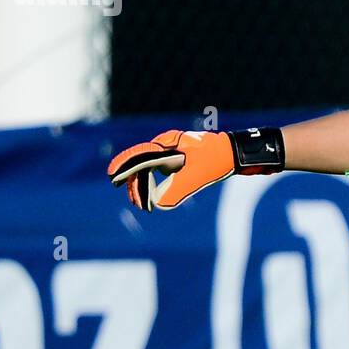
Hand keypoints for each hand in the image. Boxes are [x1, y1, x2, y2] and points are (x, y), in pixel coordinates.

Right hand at [107, 130, 235, 211]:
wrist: (236, 153)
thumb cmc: (217, 159)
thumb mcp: (198, 175)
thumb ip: (178, 189)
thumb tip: (160, 204)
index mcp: (168, 143)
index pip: (140, 154)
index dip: (124, 165)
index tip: (113, 176)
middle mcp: (166, 145)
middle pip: (142, 164)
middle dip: (136, 184)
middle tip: (136, 203)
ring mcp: (170, 152)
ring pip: (148, 169)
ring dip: (144, 186)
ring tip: (141, 204)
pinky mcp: (176, 160)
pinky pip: (157, 171)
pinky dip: (153, 184)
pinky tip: (150, 198)